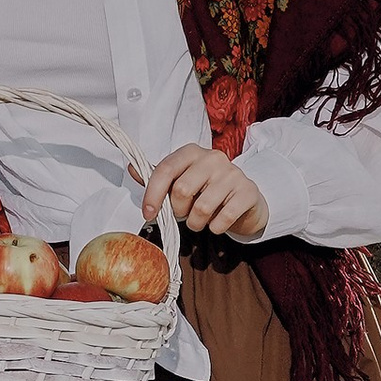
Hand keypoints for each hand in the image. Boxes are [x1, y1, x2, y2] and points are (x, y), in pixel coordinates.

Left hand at [142, 141, 267, 241]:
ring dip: (196, 223)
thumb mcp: (182, 181)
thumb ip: (159, 178)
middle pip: (182, 190)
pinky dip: (215, 228)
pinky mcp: (248, 191)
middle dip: (178, 211)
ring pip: (202, 208)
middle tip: (184, 215)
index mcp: (192, 152)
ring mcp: (233, 173)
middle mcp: (213, 158)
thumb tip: (132, 170)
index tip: (148, 213)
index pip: (166, 169)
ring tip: (200, 221)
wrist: (246, 199)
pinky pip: (224, 218)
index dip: (153, 193)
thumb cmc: (208, 190)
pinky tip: (217, 224)